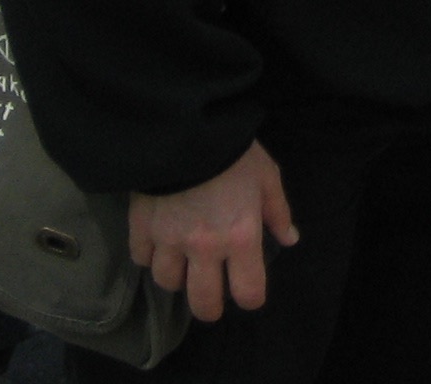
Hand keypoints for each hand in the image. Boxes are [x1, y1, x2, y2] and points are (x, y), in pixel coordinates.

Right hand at [129, 142, 297, 321]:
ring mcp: (169, 240)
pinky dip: (149, 255)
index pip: (248, 293)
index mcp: (240, 236)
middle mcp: (205, 247)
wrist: (185, 125)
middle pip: (203, 304)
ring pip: (168, 282)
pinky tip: (157, 242)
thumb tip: (289, 239)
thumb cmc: (233, 150)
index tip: (248, 289)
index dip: (250, 297)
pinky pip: (141, 258)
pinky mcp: (141, 227)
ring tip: (183, 262)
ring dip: (177, 276)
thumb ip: (277, 211)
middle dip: (210, 306)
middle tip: (212, 294)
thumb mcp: (266, 175)